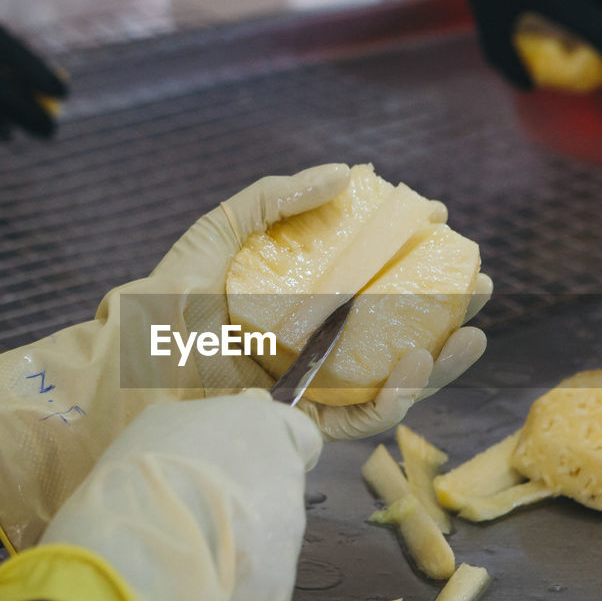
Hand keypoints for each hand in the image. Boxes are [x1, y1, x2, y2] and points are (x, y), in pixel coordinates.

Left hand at [0, 163, 488, 548]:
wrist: (121, 375)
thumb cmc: (159, 307)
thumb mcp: (215, 238)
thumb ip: (270, 202)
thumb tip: (345, 172)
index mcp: (296, 306)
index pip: (369, 286)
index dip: (410, 263)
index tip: (443, 232)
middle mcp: (309, 350)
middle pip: (391, 333)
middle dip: (443, 313)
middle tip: (480, 284)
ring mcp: (306, 392)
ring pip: (388, 382)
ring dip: (439, 362)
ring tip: (474, 332)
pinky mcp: (297, 428)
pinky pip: (359, 420)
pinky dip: (395, 398)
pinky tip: (418, 363)